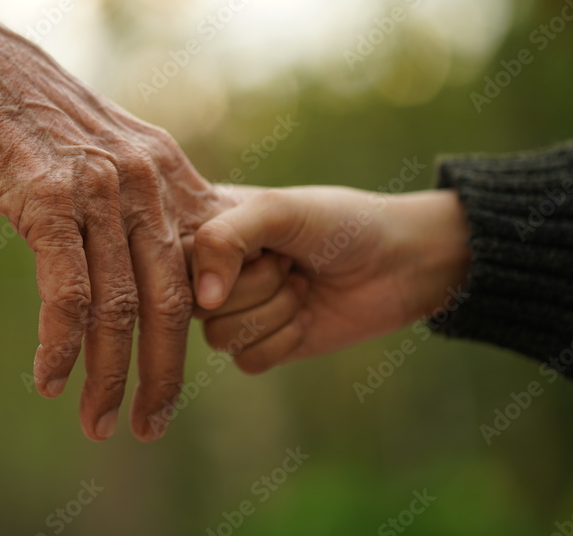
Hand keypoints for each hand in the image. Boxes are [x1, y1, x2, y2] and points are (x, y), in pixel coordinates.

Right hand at [0, 26, 228, 440]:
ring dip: (110, 375)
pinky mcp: (48, 198)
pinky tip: (49, 381)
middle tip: (151, 426)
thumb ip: (127, 190)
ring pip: (120, 307)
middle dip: (165, 374)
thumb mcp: (95, 143)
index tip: (173, 378)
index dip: (190, 332)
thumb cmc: (18, 109)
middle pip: (170, 300)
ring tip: (99, 423)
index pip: (196, 268)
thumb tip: (138, 240)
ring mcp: (98, 189)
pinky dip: (61, 345)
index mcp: (162, 170)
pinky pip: (67, 292)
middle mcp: (143, 180)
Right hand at [190, 186, 470, 372]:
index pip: (172, 260)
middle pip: (194, 305)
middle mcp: (213, 271)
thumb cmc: (339, 223)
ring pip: (219, 337)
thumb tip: (200, 299)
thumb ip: (225, 239)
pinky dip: (284, 341)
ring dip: (273, 313)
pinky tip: (306, 316)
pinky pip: (247, 360)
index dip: (214, 262)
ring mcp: (236, 310)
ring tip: (301, 285)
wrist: (400, 263)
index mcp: (206, 228)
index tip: (260, 244)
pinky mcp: (261, 345)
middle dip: (254, 286)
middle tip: (288, 263)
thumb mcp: (278, 210)